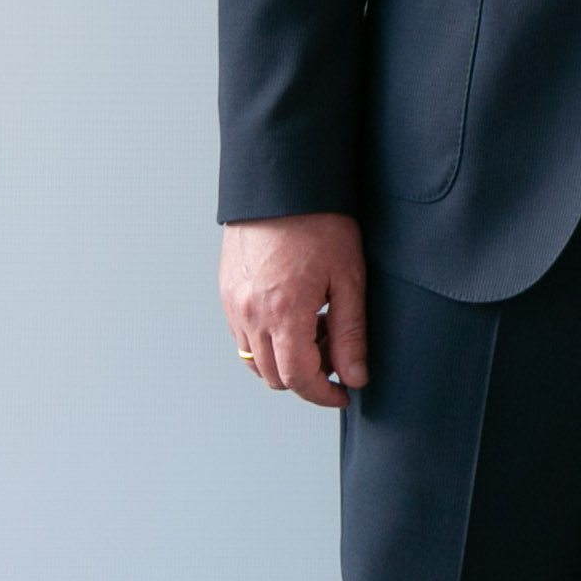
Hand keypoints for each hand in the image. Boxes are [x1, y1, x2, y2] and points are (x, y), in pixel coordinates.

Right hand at [222, 212, 367, 409]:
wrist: (284, 185)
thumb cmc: (322, 224)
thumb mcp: (348, 279)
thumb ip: (351, 334)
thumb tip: (355, 377)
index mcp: (283, 313)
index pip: (298, 379)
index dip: (323, 395)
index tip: (344, 393)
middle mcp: (249, 314)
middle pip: (274, 376)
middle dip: (307, 377)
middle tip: (337, 352)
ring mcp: (232, 304)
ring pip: (255, 360)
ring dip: (286, 359)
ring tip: (317, 327)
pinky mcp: (226, 292)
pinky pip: (243, 336)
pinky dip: (268, 340)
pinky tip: (296, 313)